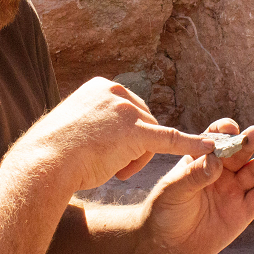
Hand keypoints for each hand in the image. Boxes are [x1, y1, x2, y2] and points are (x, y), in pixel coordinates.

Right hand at [15, 77, 214, 192]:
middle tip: (107, 164)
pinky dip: (190, 144)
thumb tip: (102, 133)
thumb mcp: (74, 127)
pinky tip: (210, 149)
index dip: (122, 136)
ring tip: (108, 168)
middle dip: (130, 149)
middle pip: (142, 123)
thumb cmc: (52, 153)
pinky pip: (170, 139)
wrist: (44, 163)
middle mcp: (116, 91)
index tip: (104, 150)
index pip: (127, 111)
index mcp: (101, 86)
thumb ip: (95, 122)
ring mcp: (126, 109)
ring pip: (150, 138)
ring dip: (133, 159)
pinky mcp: (135, 131)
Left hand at [138, 119, 253, 253]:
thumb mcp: (174, 190)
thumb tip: (215, 161)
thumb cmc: (165, 210)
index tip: (230, 128)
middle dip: (248, 142)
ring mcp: (234, 190)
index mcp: (202, 160)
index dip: (224, 131)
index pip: (215, 139)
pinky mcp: (244, 212)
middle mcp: (222, 172)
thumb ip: (194, 176)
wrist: (167, 244)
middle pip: (240, 153)